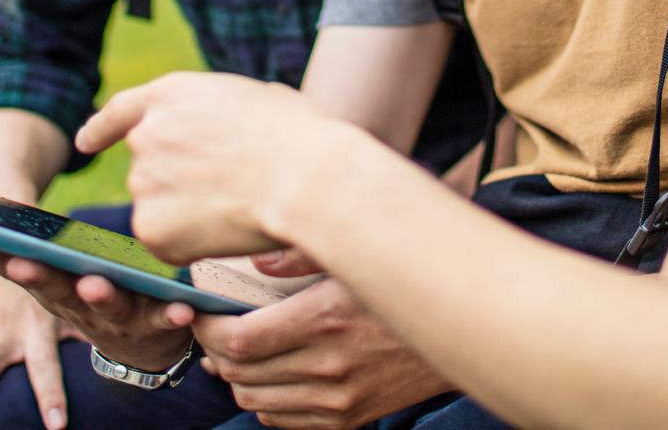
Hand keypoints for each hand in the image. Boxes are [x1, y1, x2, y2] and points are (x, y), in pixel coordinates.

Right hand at [0, 241, 194, 375]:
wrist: (141, 347)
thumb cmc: (89, 295)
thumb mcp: (55, 272)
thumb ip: (21, 244)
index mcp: (52, 288)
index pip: (16, 268)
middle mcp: (77, 306)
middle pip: (54, 289)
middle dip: (37, 276)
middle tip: (23, 262)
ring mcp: (115, 319)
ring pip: (106, 306)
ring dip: (98, 296)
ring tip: (93, 283)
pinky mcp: (155, 324)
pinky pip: (165, 318)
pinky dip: (172, 314)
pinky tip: (184, 308)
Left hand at [77, 72, 351, 263]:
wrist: (304, 179)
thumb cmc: (298, 136)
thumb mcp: (253, 98)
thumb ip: (217, 114)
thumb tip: (223, 130)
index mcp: (171, 94)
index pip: (122, 111)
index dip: (101, 128)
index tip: (85, 141)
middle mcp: (146, 135)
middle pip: (149, 168)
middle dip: (177, 181)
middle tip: (227, 187)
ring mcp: (144, 183)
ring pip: (159, 207)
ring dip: (187, 212)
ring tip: (236, 203)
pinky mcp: (151, 228)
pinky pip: (167, 241)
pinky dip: (191, 243)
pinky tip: (226, 229)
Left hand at [166, 277, 451, 429]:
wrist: (464, 328)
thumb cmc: (407, 280)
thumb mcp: (356, 254)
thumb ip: (300, 254)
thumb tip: (253, 262)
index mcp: (324, 319)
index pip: (239, 342)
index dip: (209, 331)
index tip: (203, 314)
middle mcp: (328, 366)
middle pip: (240, 375)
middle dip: (215, 353)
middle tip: (213, 330)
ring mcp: (339, 399)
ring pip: (256, 402)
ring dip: (237, 379)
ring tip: (236, 352)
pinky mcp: (350, 418)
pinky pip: (284, 421)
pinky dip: (266, 401)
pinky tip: (270, 375)